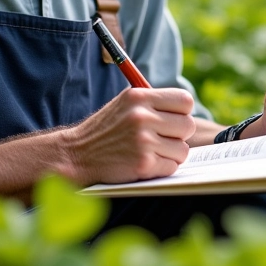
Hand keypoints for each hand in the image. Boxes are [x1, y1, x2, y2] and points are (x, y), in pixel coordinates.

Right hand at [62, 87, 196, 184]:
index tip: (174, 119)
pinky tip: (145, 163)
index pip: (184, 100)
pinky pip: (172, 167)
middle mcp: (142, 116)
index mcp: (139, 96)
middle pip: (188, 125)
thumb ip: (153, 103)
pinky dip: (162, 168)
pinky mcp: (143, 164)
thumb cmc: (107, 129)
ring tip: (151, 151)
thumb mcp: (126, 104)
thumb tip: (186, 109)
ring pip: (183, 149)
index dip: (183, 112)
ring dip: (171, 154)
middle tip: (163, 139)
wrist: (77, 154)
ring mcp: (143, 141)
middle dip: (179, 135)